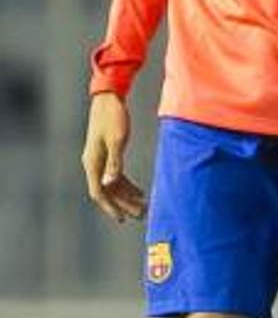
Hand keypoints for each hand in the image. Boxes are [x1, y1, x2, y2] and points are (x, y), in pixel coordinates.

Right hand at [81, 92, 144, 222]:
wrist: (109, 98)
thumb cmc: (113, 117)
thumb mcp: (117, 140)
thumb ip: (115, 163)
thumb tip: (110, 184)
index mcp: (92, 162)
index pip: (99, 192)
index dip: (110, 207)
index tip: (123, 218)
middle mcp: (93, 163)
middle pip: (107, 191)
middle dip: (123, 204)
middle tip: (141, 215)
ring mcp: (99, 158)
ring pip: (112, 184)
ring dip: (126, 196)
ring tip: (144, 206)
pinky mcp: (107, 153)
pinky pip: (115, 174)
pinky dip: (127, 184)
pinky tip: (140, 191)